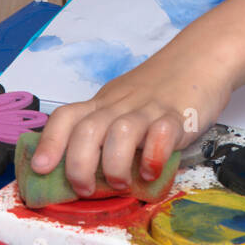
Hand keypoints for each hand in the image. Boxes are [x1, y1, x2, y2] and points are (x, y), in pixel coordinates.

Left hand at [29, 42, 233, 195]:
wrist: (204, 55)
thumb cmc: (163, 86)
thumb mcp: (126, 102)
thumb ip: (109, 128)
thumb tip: (89, 168)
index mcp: (105, 103)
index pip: (67, 116)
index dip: (50, 142)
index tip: (41, 168)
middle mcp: (121, 105)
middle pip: (87, 129)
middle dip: (78, 164)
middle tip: (84, 189)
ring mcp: (150, 109)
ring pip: (119, 132)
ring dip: (113, 164)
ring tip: (120, 183)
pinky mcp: (179, 115)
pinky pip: (161, 133)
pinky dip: (152, 155)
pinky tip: (152, 170)